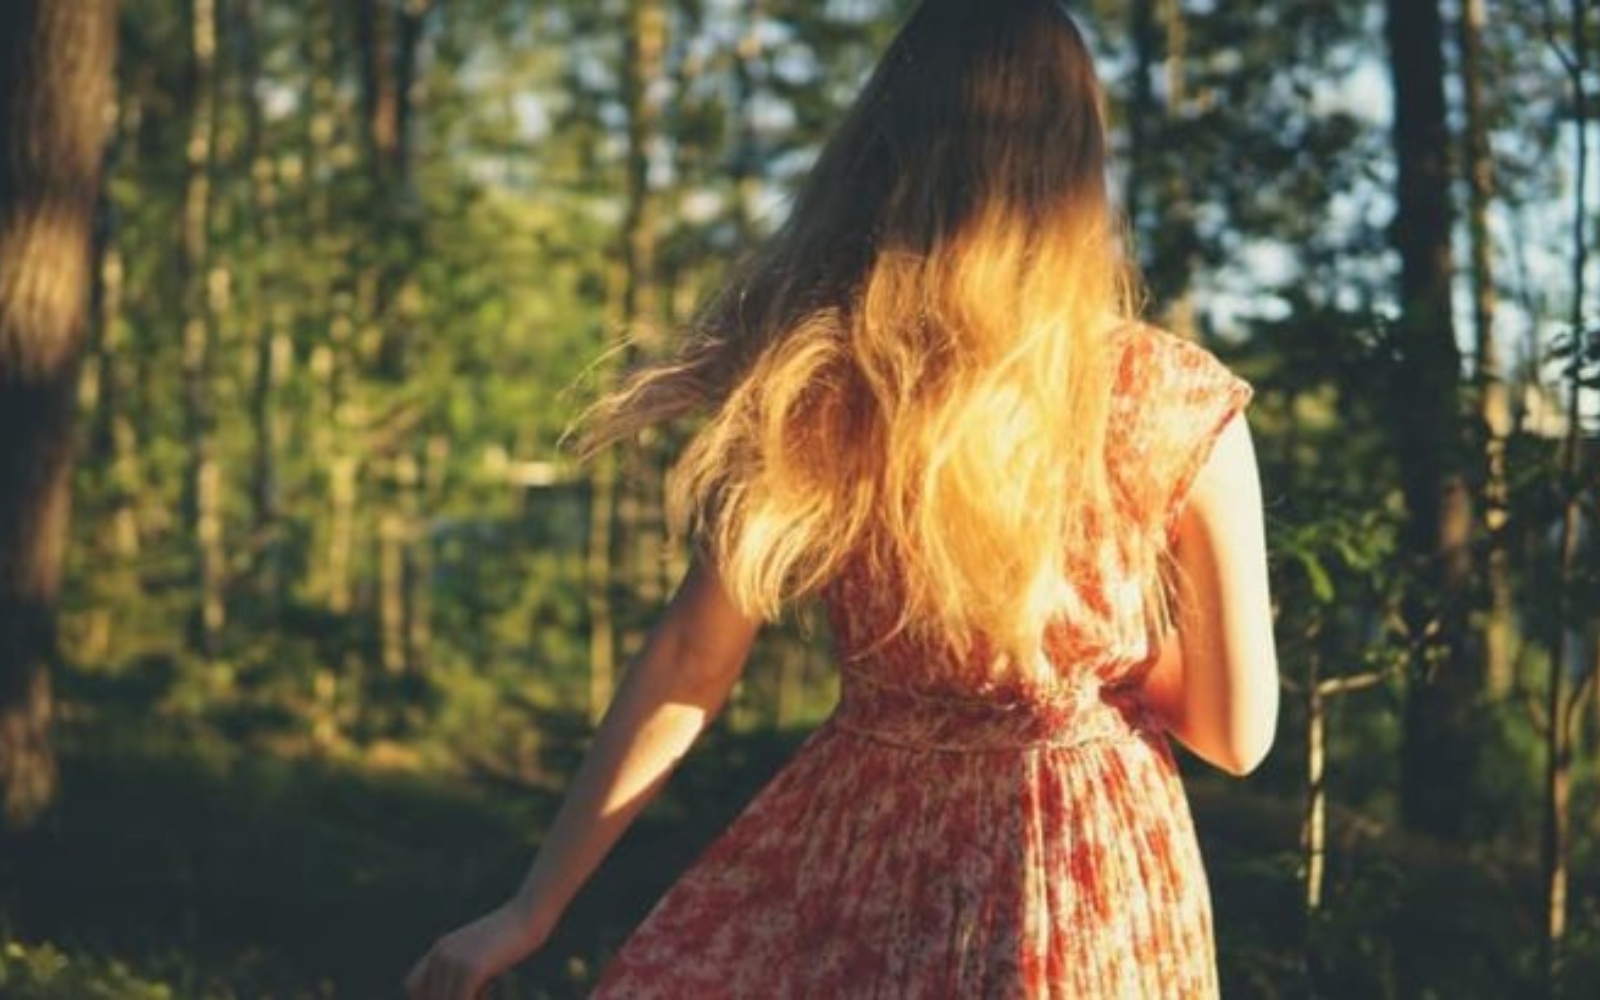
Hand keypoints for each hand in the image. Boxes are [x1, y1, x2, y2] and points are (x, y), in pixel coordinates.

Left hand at [403, 899, 543, 999]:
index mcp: (439, 949)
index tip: (450, 997)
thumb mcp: (480, 954)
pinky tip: (489, 995)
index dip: (427, 999)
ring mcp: (454, 961)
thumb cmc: (510, 937)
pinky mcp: (471, 968)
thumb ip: (465, 971)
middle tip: (479, 995)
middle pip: (429, 998)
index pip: (413, 986)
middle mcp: (440, 955)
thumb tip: (460, 992)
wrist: (529, 915)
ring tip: (484, 993)